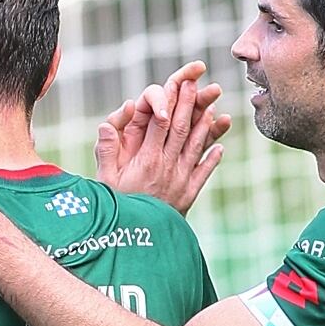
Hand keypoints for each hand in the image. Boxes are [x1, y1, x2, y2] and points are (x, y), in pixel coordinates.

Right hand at [95, 60, 228, 214]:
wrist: (137, 242)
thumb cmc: (116, 208)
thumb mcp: (104, 180)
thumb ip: (106, 151)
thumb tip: (105, 125)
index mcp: (147, 160)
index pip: (162, 123)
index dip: (171, 101)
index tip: (178, 83)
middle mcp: (167, 166)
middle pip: (182, 129)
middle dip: (190, 104)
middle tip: (197, 85)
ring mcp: (181, 179)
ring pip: (196, 146)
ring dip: (206, 126)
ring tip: (213, 108)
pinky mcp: (188, 194)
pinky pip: (203, 173)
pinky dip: (212, 159)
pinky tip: (220, 148)